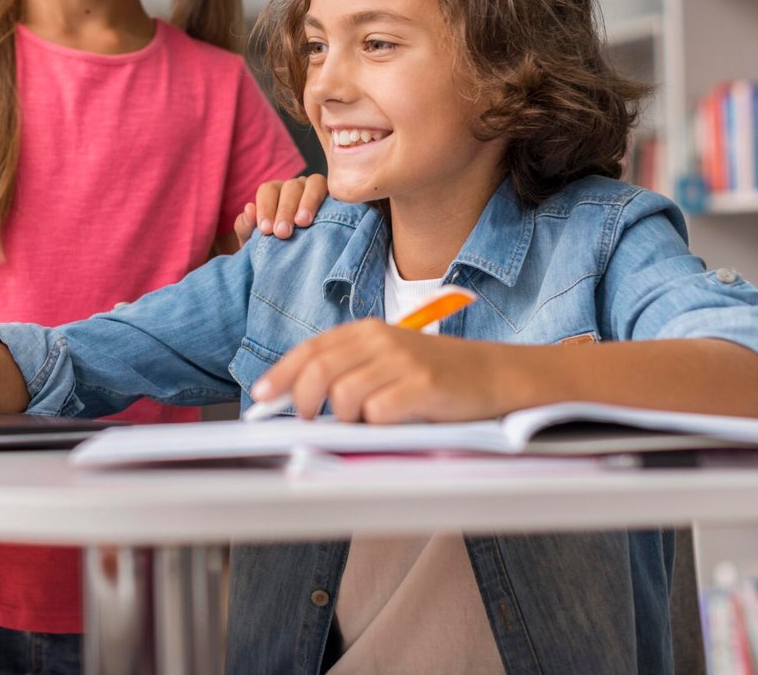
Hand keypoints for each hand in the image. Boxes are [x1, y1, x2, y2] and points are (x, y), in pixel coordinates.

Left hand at [234, 174, 328, 246]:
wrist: (300, 272)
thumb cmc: (275, 253)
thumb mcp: (256, 245)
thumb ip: (246, 229)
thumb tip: (249, 208)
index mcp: (274, 195)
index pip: (268, 190)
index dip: (265, 207)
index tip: (265, 230)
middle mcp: (296, 188)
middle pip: (290, 187)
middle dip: (284, 209)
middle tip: (282, 233)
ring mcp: (318, 191)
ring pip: (313, 184)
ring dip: (307, 202)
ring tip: (303, 222)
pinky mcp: (337, 199)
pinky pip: (333, 191)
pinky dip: (326, 200)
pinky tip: (326, 217)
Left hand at [250, 320, 509, 423]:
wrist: (497, 375)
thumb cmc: (438, 375)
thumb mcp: (389, 360)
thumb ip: (349, 370)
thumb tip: (297, 399)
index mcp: (368, 331)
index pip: (311, 350)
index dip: (280, 374)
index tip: (261, 397)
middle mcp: (382, 340)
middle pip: (319, 373)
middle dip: (302, 402)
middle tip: (306, 421)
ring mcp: (403, 361)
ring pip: (344, 398)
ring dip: (348, 420)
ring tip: (369, 421)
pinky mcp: (423, 386)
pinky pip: (378, 414)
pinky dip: (378, 426)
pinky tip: (396, 422)